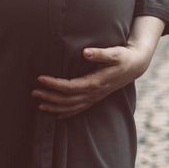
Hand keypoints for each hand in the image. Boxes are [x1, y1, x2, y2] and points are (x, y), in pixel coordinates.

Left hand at [31, 43, 154, 118]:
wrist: (135, 66)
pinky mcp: (95, 98)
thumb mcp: (115, 53)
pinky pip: (79, 109)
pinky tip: (56, 115)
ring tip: (39, 105)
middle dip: (49, 97)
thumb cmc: (123, 57)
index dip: (54, 84)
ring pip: (71, 107)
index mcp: (96, 82)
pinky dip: (66, 113)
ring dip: (55, 107)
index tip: (40, 78)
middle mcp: (94, 93)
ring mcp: (95, 97)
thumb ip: (100, 53)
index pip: (70, 87)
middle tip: (33, 92)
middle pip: (67, 100)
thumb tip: (85, 52)